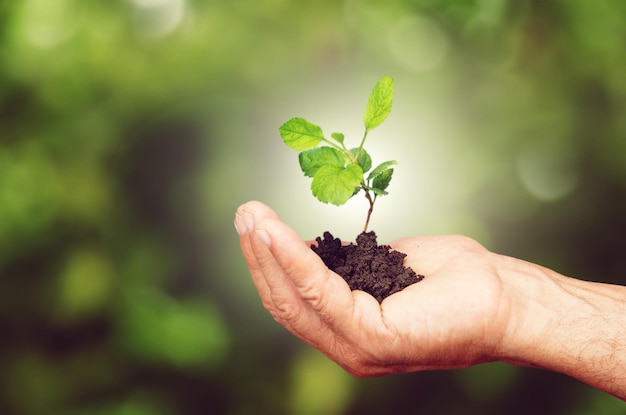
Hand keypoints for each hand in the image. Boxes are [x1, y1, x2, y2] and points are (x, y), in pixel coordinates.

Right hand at [234, 201, 514, 375]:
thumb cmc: (453, 281)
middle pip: (284, 302)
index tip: (256, 223)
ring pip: (295, 298)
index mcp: (349, 332)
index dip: (269, 262)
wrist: (503, 298)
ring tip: (251, 216)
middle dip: (259, 254)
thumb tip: (315, 249)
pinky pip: (321, 291)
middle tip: (244, 212)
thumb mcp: (384, 267)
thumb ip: (347, 268)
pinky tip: (276, 230)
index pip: (294, 300)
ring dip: (268, 252)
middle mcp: (346, 347)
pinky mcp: (371, 338)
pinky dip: (295, 258)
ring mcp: (357, 347)